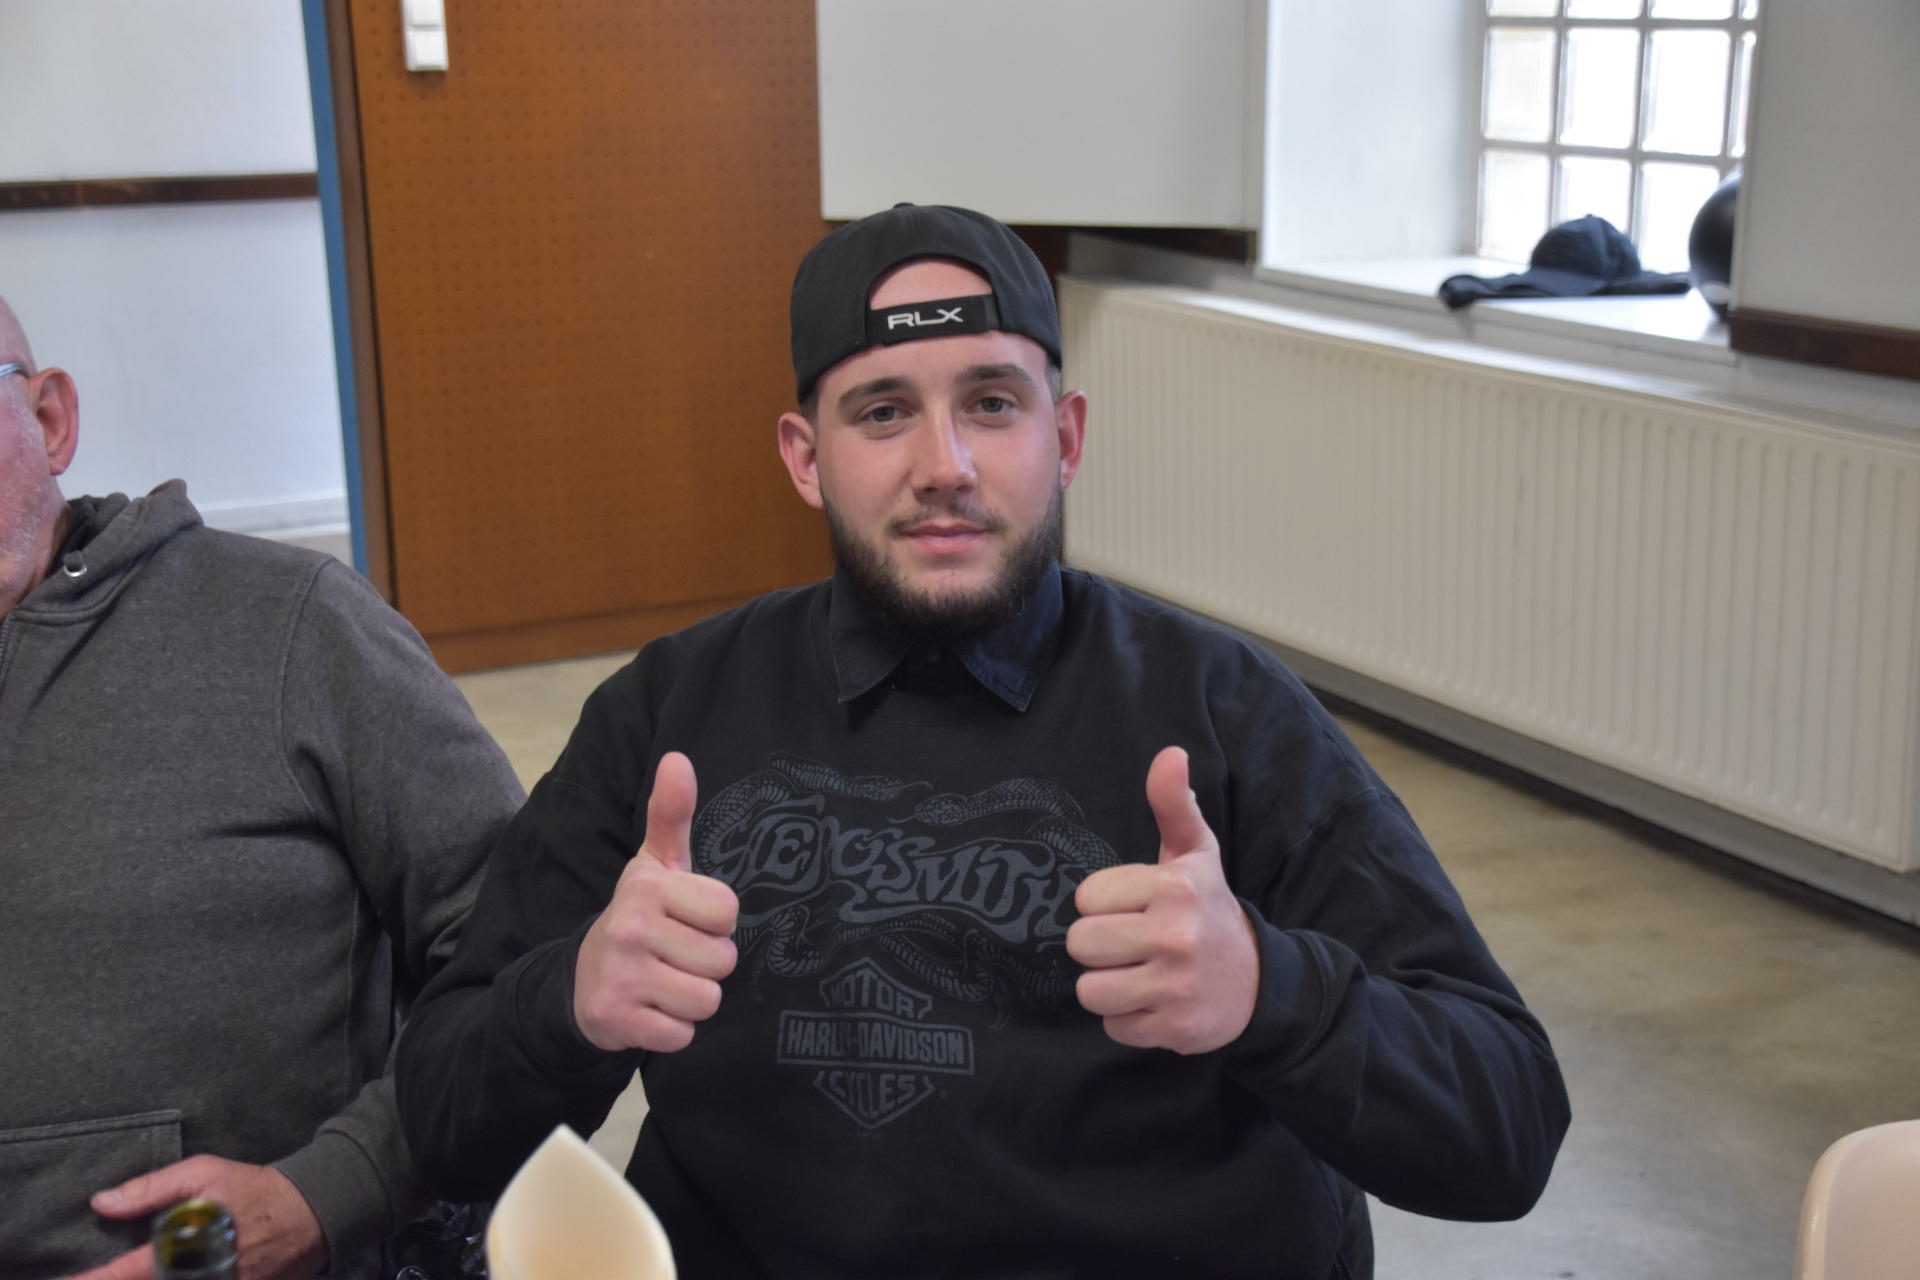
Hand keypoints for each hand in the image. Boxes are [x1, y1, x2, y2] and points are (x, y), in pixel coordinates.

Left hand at [63, 1155, 325, 1279]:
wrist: (313, 1213)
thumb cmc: (254, 1189)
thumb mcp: (205, 1172)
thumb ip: (152, 1188)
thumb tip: (102, 1202)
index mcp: (181, 1249)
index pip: (121, 1274)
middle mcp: (196, 1279)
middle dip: (115, 1279)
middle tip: (93, 1274)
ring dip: (146, 1279)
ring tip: (134, 1269)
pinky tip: (173, 1271)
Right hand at [574, 751, 739, 1052]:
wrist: (582, 982)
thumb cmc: (640, 917)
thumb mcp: (656, 865)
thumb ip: (671, 814)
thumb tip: (678, 758)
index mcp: (646, 886)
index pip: (727, 912)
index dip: (715, 924)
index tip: (687, 922)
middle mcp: (629, 926)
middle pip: (722, 960)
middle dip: (707, 965)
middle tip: (674, 957)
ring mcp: (620, 974)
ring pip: (706, 1000)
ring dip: (692, 999)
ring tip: (664, 984)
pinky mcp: (615, 1019)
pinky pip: (682, 1035)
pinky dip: (673, 1031)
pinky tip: (650, 1011)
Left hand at [1067, 746, 1259, 1054]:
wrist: (1259, 983)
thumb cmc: (1209, 909)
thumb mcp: (1195, 854)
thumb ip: (1174, 804)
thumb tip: (1169, 752)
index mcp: (1174, 887)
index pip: (1086, 898)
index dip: (1103, 905)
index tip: (1132, 908)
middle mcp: (1176, 935)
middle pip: (1081, 944)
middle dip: (1099, 948)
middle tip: (1131, 945)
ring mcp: (1176, 985)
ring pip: (1090, 991)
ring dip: (1108, 987)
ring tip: (1138, 974)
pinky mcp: (1174, 1029)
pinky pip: (1113, 1027)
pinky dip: (1127, 1020)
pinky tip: (1154, 1002)